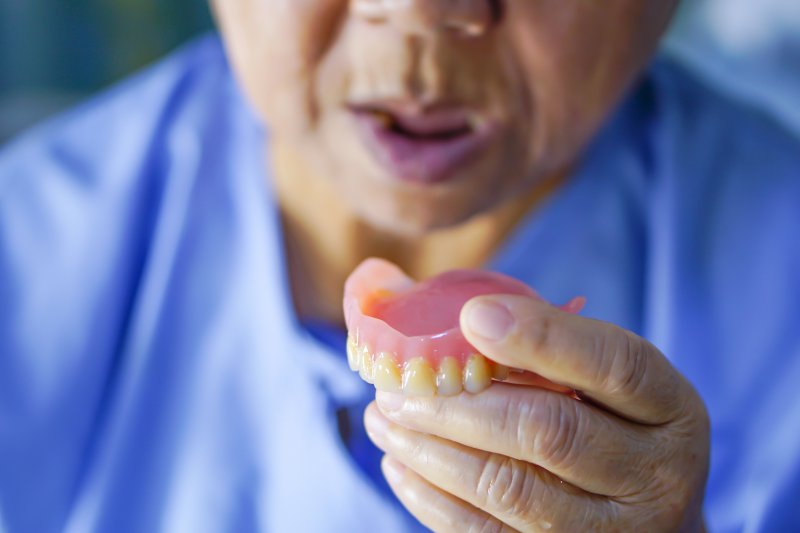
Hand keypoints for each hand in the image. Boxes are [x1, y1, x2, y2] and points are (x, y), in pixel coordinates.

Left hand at [364, 295, 709, 531]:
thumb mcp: (597, 374)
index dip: (544, 337)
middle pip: (550, 432)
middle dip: (460, 403)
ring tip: (384, 418)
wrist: (647, 515)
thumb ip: (530, 334)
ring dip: (432, 449)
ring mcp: (615, 532)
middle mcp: (656, 475)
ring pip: (510, 488)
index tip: (471, 315)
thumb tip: (401, 289)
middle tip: (398, 381)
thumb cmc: (604, 421)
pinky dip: (432, 498)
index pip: (616, 365)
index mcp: (670, 408)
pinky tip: (400, 463)